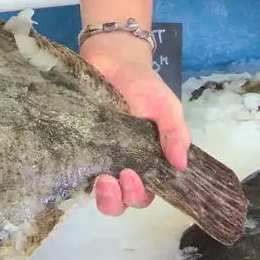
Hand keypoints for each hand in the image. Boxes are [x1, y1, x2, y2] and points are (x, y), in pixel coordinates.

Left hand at [81, 31, 191, 217]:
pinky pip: (77, 172)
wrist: (112, 59)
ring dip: (104, 197)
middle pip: (124, 200)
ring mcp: (99, 159)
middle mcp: (124, 165)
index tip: (134, 176)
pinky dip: (80, 176)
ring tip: (103, 179)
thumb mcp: (166, 106)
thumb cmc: (142, 84)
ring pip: (101, 194)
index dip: (142, 193)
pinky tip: (81, 164)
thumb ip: (175, 133)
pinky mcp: (78, 148)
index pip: (148, 191)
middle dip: (122, 198)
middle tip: (121, 175)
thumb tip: (182, 164)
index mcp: (148, 161)